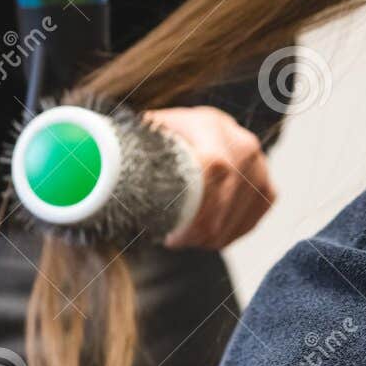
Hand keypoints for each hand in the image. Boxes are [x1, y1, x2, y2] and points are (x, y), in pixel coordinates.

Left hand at [142, 105, 275, 250]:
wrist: (199, 132)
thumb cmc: (162, 140)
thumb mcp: (145, 137)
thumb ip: (128, 148)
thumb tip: (98, 170)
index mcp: (209, 123)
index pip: (215, 166)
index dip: (196, 206)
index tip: (172, 231)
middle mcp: (242, 141)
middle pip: (229, 193)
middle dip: (201, 228)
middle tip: (175, 242)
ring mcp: (259, 164)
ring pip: (242, 211)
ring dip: (213, 234)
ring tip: (186, 240)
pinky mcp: (267, 185)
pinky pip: (254, 217)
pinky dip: (231, 233)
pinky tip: (209, 238)